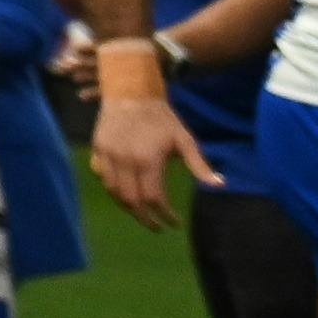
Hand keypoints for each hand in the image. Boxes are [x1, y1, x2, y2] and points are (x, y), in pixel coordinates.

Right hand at [92, 83, 192, 229]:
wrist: (130, 92)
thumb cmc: (162, 118)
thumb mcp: (185, 140)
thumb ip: (200, 165)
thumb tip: (220, 185)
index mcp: (148, 160)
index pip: (153, 198)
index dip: (164, 215)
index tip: (173, 223)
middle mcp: (125, 160)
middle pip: (131, 200)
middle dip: (145, 218)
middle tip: (156, 226)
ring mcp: (108, 155)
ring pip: (113, 191)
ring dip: (127, 206)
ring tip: (140, 212)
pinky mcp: (98, 149)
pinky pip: (102, 177)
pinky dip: (113, 189)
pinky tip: (124, 192)